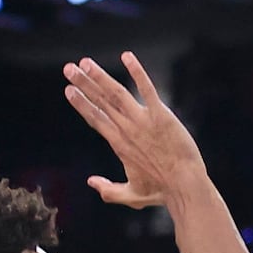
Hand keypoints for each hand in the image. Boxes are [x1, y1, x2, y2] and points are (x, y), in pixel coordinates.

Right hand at [63, 51, 205, 208]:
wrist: (184, 185)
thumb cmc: (161, 191)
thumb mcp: (131, 195)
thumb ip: (109, 190)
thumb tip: (91, 182)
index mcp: (119, 144)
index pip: (95, 119)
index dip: (82, 104)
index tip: (69, 90)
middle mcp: (126, 130)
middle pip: (100, 102)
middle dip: (83, 84)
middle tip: (68, 68)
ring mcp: (143, 121)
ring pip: (116, 94)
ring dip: (100, 77)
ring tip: (85, 62)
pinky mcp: (161, 116)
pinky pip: (147, 90)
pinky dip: (137, 72)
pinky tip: (127, 56)